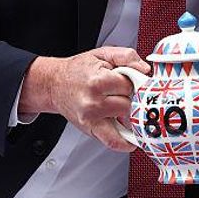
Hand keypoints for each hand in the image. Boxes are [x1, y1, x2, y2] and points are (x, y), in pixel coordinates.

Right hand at [20, 47, 148, 151]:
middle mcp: (93, 102)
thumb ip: (126, 56)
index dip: (133, 82)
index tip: (129, 80)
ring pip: (126, 122)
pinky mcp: (90, 129)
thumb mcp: (102, 54)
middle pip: (129, 104)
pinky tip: (132, 137)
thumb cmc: (78, 70)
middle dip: (130, 98)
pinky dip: (125, 143)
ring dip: (129, 115)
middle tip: (123, 93)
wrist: (54, 84)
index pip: (130, 86)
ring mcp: (91, 118)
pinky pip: (113, 142)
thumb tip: (144, 69)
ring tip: (123, 107)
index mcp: (97, 82)